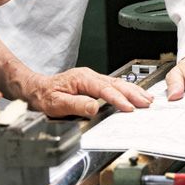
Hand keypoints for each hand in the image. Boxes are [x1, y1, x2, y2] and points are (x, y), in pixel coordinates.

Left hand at [18, 67, 153, 117]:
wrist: (37, 89)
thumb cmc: (45, 96)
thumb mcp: (57, 103)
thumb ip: (77, 105)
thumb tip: (95, 107)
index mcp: (82, 78)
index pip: (104, 89)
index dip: (118, 98)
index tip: (128, 107)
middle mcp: (89, 76)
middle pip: (115, 83)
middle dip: (132, 92)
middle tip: (146, 102)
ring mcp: (93, 79)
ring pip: (117, 83)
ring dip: (133, 90)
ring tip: (147, 98)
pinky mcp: (94, 84)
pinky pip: (114, 86)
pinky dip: (127, 91)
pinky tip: (134, 94)